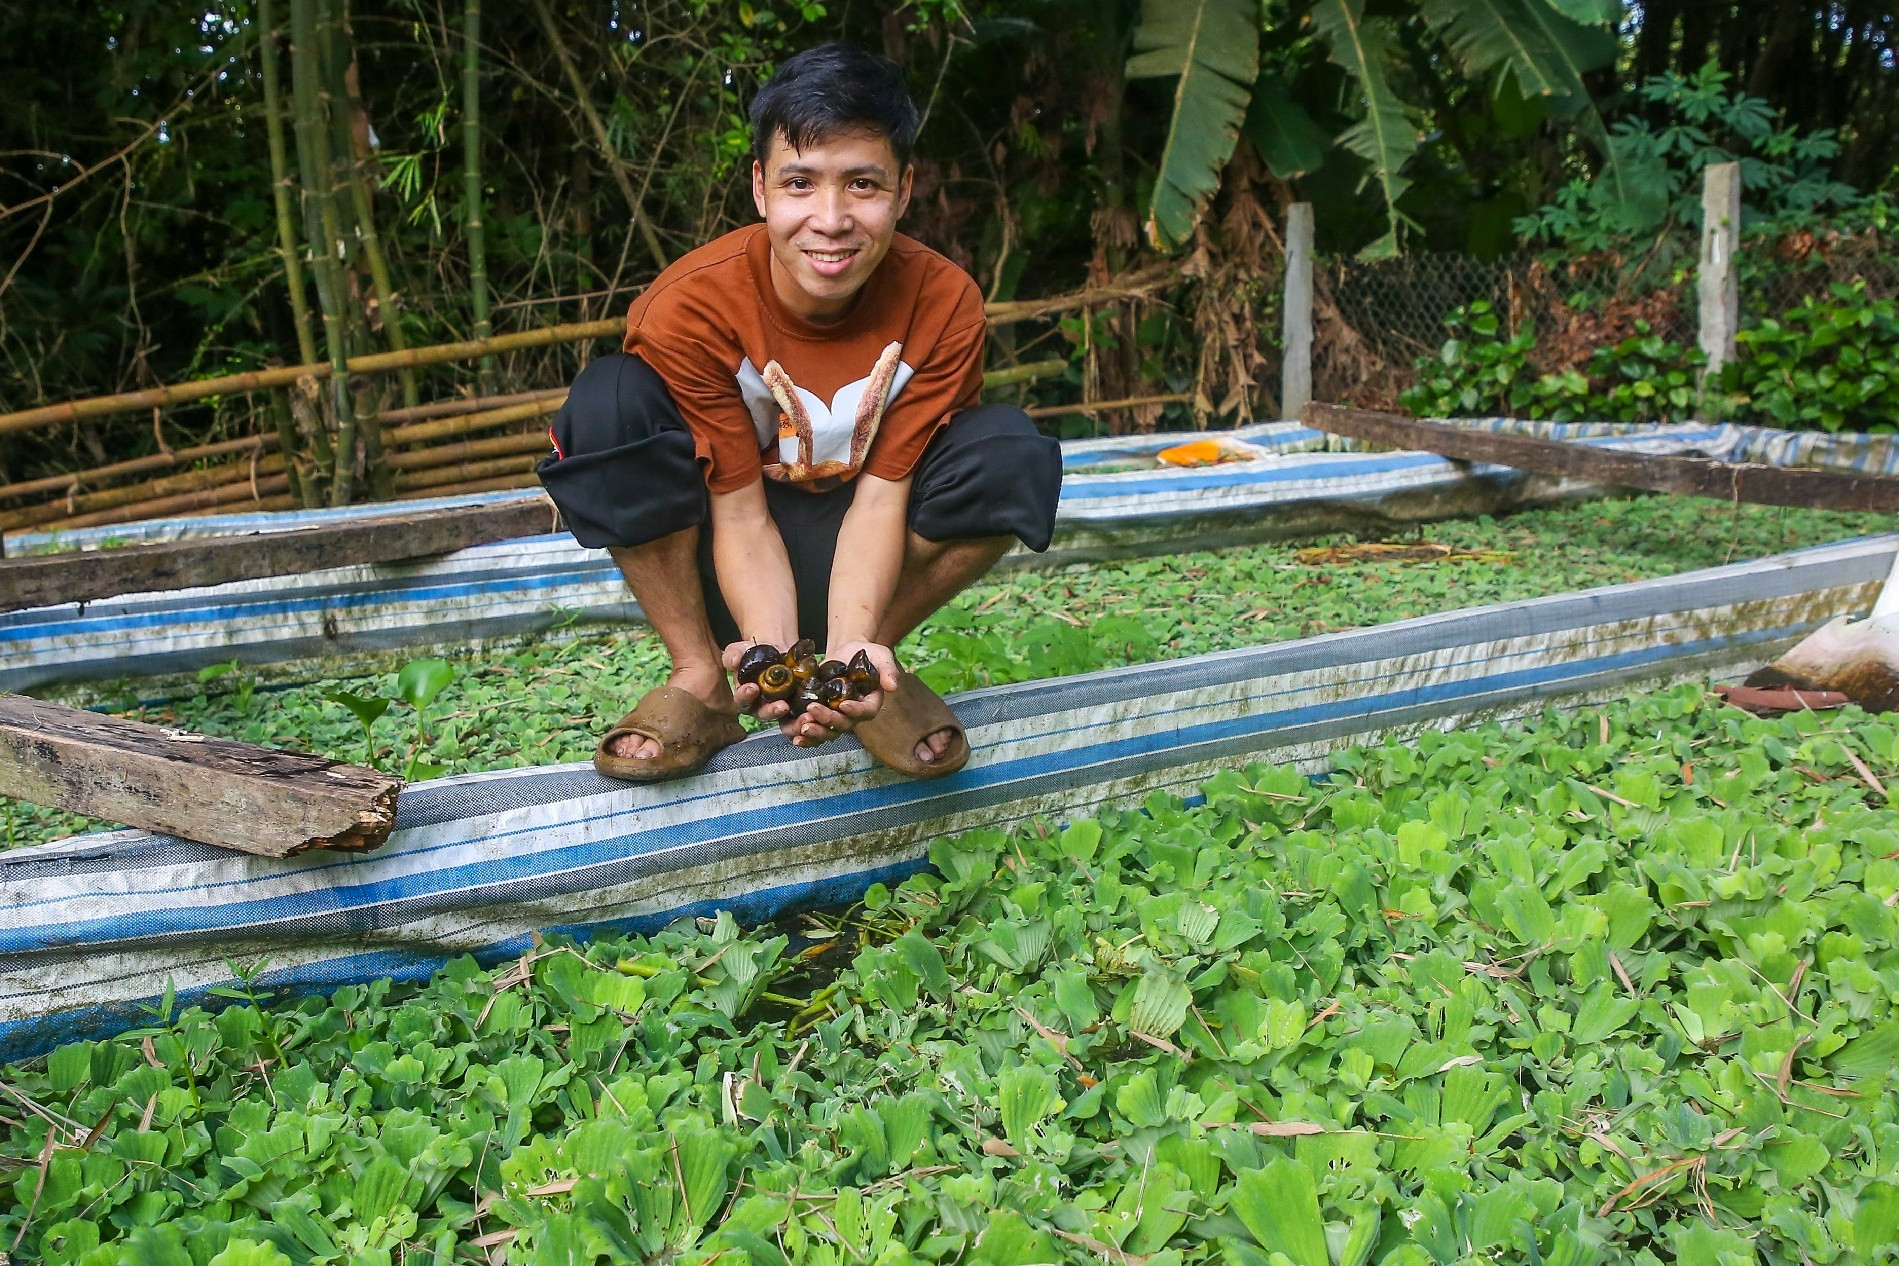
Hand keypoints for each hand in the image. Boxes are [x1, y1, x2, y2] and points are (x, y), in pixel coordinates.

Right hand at [722, 640, 796, 726]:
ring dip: (793, 721)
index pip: (742, 701)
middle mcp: (760, 706)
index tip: (752, 688)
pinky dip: (804, 716)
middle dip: (772, 711)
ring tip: (803, 715)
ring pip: (784, 719)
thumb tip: (734, 661)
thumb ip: (733, 656)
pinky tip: (811, 713)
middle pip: (764, 714)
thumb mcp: (738, 651)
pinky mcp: (795, 705)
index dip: (746, 696)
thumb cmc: (752, 653)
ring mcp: (778, 706)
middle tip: (781, 706)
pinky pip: (799, 715)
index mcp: (745, 696)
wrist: (775, 649)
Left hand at [781, 640, 899, 748]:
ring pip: (827, 731)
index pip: (865, 712)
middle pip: (843, 725)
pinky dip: (803, 734)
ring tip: (802, 726)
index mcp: (870, 704)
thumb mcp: (881, 656)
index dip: (855, 711)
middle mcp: (853, 715)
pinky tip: (794, 734)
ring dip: (815, 732)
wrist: (846, 650)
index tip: (844, 704)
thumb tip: (892, 686)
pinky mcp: (820, 712)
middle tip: (813, 711)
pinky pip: (813, 728)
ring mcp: (836, 716)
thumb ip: (888, 670)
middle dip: (828, 720)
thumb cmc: (867, 653)